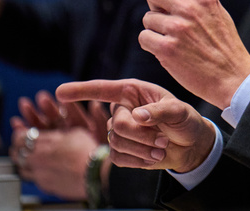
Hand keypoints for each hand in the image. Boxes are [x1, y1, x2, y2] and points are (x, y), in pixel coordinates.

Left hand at [11, 126, 95, 200]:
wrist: (94, 174)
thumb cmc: (88, 153)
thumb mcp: (76, 133)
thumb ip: (60, 134)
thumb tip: (56, 134)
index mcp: (45, 142)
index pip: (21, 137)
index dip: (19, 135)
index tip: (21, 134)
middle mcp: (38, 158)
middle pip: (17, 153)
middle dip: (18, 149)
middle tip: (21, 147)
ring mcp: (39, 173)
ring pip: (21, 168)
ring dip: (24, 163)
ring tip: (31, 160)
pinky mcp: (44, 185)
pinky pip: (33, 179)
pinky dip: (35, 174)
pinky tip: (44, 171)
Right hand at [56, 78, 215, 173]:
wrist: (190, 145)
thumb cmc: (185, 121)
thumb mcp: (180, 112)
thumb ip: (160, 111)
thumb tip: (137, 116)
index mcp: (134, 92)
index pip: (104, 90)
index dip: (81, 91)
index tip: (59, 92)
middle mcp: (123, 109)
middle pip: (118, 125)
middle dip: (142, 135)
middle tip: (164, 139)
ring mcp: (119, 131)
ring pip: (118, 143)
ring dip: (143, 149)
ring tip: (163, 146)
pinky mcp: (121, 150)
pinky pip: (119, 158)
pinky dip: (139, 160)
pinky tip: (154, 156)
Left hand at [139, 0, 249, 107]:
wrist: (234, 78)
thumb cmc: (224, 47)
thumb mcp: (218, 15)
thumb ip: (196, 1)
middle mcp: (190, 6)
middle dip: (156, 6)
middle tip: (172, 22)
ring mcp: (177, 27)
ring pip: (147, 19)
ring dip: (156, 30)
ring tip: (178, 43)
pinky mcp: (166, 48)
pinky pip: (144, 38)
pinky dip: (152, 47)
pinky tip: (171, 54)